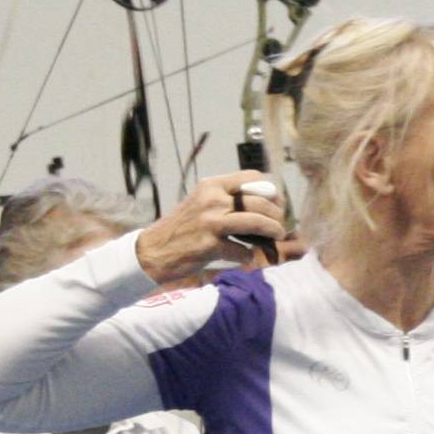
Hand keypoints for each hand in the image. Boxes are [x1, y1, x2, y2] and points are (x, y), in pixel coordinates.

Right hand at [133, 175, 289, 285]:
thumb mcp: (201, 203)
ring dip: (273, 230)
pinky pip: (242, 250)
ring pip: (256, 222)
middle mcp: (212, 200)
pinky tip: (243, 256)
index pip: (252, 178)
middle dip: (276, 214)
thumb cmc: (182, 228)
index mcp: (211, 185)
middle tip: (280, 225)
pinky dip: (247, 255)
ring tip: (277, 235)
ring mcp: (211, 222)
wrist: (153, 251)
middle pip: (259, 201)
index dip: (270, 190)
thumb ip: (227, 199)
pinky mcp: (210, 245)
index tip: (276, 202)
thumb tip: (264, 201)